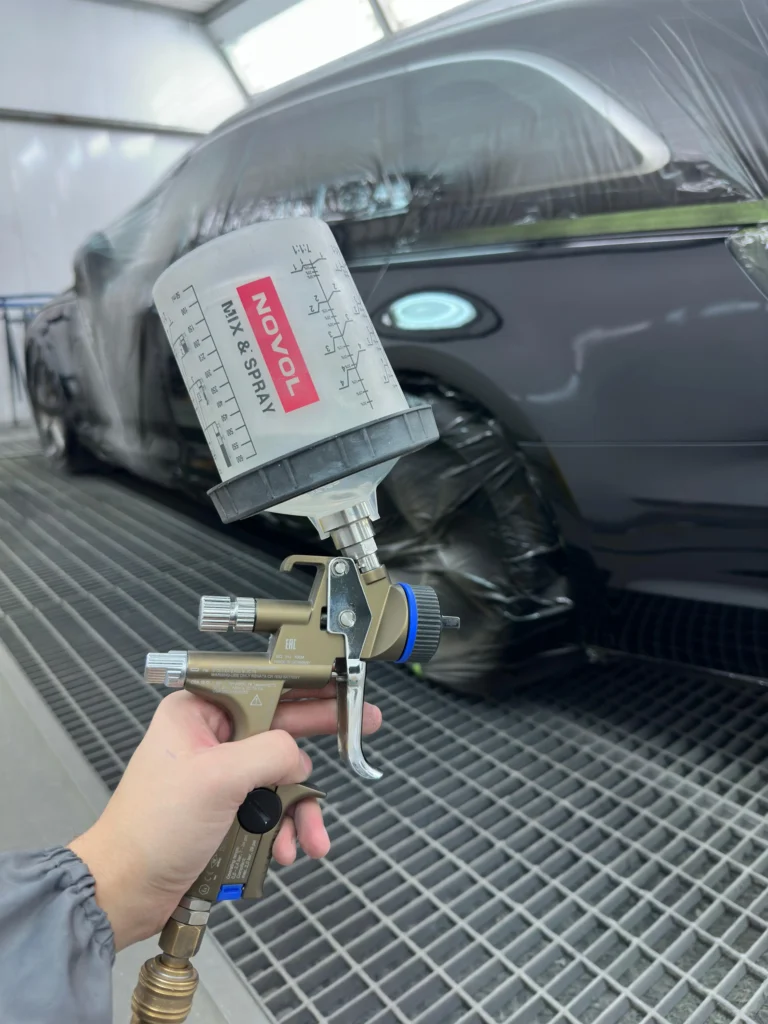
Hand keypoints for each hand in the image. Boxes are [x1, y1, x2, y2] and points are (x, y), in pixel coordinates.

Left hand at [69, 687, 380, 949]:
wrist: (125, 893)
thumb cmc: (151, 830)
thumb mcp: (217, 779)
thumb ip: (269, 753)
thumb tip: (299, 756)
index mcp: (198, 712)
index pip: (263, 686)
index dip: (307, 686)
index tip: (341, 684)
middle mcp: (210, 737)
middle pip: (279, 728)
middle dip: (318, 740)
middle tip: (363, 726)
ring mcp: (218, 775)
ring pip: (279, 775)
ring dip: (299, 808)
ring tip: (311, 837)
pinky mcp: (224, 809)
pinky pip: (269, 809)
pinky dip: (284, 830)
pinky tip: (286, 850)